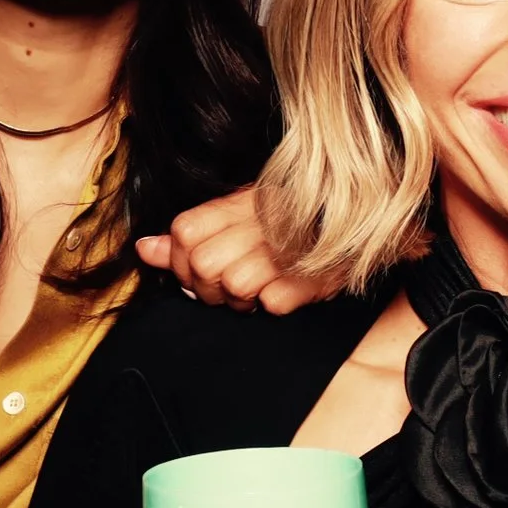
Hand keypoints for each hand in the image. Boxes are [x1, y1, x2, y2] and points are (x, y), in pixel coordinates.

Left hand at [135, 188, 327, 314]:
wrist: (362, 221)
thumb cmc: (299, 222)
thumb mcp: (242, 216)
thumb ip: (194, 233)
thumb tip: (144, 248)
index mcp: (242, 203)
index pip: (184, 231)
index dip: (179, 259)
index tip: (195, 269)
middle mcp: (261, 222)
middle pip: (201, 265)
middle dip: (207, 287)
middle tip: (228, 286)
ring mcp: (287, 249)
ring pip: (234, 286)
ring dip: (241, 299)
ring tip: (258, 289)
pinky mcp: (312, 277)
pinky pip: (273, 303)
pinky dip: (275, 304)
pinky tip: (283, 291)